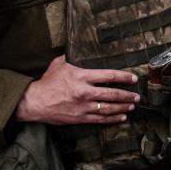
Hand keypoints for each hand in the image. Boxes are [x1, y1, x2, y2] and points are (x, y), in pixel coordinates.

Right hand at [15, 55, 139, 125]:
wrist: (33, 102)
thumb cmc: (46, 83)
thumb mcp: (58, 65)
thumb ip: (69, 58)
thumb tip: (74, 50)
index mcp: (82, 76)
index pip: (109, 76)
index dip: (124, 77)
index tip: (133, 79)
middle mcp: (85, 92)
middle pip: (113, 94)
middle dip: (128, 95)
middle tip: (137, 96)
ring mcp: (84, 106)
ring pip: (110, 107)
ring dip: (123, 106)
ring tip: (132, 105)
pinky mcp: (80, 117)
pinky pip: (101, 119)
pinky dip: (113, 118)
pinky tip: (122, 117)